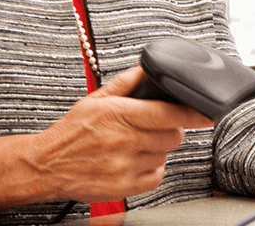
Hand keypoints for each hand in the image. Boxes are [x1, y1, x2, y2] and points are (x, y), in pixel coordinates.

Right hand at [25, 66, 215, 201]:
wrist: (45, 165)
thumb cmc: (70, 132)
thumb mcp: (96, 99)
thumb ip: (127, 82)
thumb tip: (148, 66)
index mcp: (119, 115)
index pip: (170, 114)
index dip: (195, 113)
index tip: (210, 113)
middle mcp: (123, 141)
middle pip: (173, 135)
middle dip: (170, 129)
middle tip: (154, 127)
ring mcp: (124, 165)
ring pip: (165, 155)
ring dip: (158, 149)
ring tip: (137, 144)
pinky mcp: (123, 187)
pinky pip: (156, 176)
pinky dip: (151, 169)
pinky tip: (136, 160)